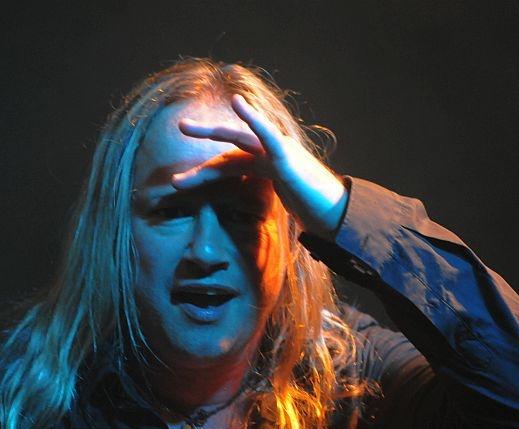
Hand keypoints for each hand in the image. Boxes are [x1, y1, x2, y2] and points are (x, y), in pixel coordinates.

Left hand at [174, 94, 348, 238]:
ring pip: (240, 137)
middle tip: (179, 128)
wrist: (339, 216)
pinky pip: (268, 133)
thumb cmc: (316, 213)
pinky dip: (253, 117)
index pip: (230, 164)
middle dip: (204, 136)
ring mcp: (280, 152)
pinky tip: (239, 103)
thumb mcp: (284, 209)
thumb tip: (252, 235)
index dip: (203, 171)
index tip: (179, 182)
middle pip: (231, 144)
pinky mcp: (287, 156)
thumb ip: (270, 209)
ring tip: (186, 126)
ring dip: (213, 130)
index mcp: (268, 167)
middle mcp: (271, 154)